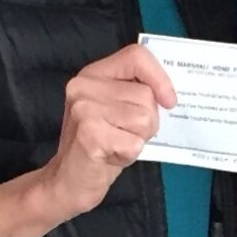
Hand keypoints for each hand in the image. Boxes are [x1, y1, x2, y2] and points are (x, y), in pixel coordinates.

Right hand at [36, 44, 176, 218]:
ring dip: (138, 139)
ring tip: (116, 144)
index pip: (136, 56)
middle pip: (146, 95)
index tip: (168, 101)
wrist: (68, 180)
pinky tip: (110, 156)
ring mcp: (83, 109)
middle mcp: (84, 86)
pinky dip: (129, 155)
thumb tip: (169, 95)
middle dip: (148, 121)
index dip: (159, 77)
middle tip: (124, 134)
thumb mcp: (117, 109)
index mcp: (93, 74)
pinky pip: (134, 143)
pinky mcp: (89, 135)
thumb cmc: (101, 143)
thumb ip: (137, 93)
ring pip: (144, 119)